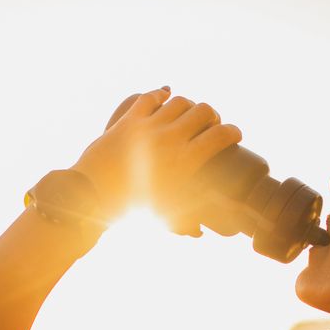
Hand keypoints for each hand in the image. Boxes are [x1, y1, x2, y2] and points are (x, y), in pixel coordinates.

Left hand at [70, 86, 242, 235]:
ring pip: (179, 101)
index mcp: (185, 162)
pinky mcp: (129, 120)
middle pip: (204, 111)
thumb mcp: (164, 217)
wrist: (94, 196)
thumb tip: (199, 232)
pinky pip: (150, 98)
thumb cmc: (132, 211)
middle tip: (212, 123)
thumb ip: (185, 224)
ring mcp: (149, 126)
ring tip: (189, 113)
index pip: (221, 136)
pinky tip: (164, 100)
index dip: (233, 132)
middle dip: (213, 115)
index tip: (235, 134)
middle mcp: (170, 139)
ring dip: (188, 105)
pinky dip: (160, 96)